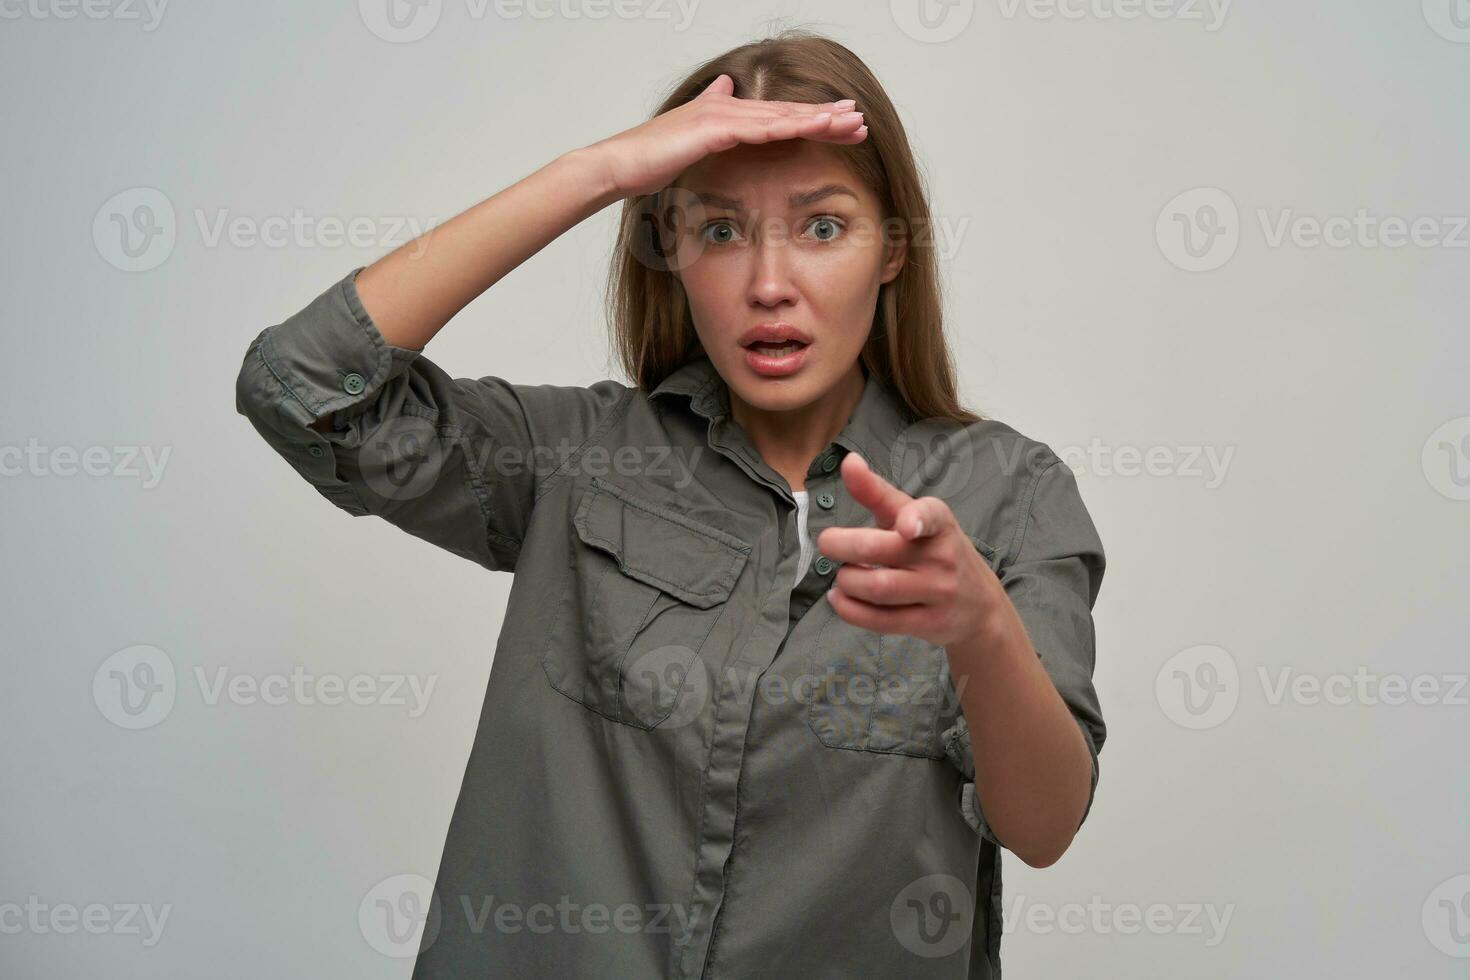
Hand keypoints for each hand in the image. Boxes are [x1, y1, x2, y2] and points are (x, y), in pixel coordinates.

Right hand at [586, 73, 867, 198]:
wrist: (616, 166)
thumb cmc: (646, 162)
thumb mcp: (685, 141)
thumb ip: (708, 116)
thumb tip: (725, 85)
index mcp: (724, 115)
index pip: (778, 117)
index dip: (811, 120)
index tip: (843, 127)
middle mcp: (725, 108)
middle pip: (786, 112)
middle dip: (826, 117)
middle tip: (860, 121)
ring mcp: (719, 116)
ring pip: (780, 116)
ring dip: (817, 119)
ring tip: (850, 123)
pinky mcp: (711, 128)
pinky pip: (759, 129)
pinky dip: (789, 127)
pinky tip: (814, 128)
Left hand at [816, 451, 999, 649]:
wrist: (980, 604)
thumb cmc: (934, 550)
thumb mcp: (912, 517)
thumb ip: (878, 493)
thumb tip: (849, 461)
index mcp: (939, 522)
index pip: (929, 515)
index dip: (916, 519)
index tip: (906, 526)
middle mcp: (941, 555)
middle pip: (882, 551)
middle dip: (842, 545)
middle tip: (827, 543)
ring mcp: (937, 591)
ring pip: (877, 587)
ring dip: (846, 580)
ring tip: (841, 574)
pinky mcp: (928, 623)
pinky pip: (880, 620)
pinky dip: (850, 609)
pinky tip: (840, 598)